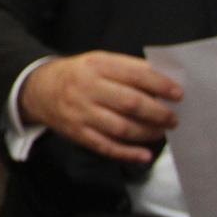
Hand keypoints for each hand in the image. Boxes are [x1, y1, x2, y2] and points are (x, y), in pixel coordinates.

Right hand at [19, 50, 180, 162]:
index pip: (135, 74)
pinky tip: (143, 155)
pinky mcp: (77, 133)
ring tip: (161, 132)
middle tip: (173, 118)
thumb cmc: (79, 75)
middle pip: (130, 103)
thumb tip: (166, 84)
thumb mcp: (99, 62)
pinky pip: (105, 146)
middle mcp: (87, 88)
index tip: (179, 94)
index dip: (160, 85)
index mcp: (96, 65)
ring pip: (121, 127)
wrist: (38, 89)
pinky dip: (127, 153)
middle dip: (158, 112)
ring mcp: (80, 112)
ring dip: (147, 132)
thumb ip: (129, 70)